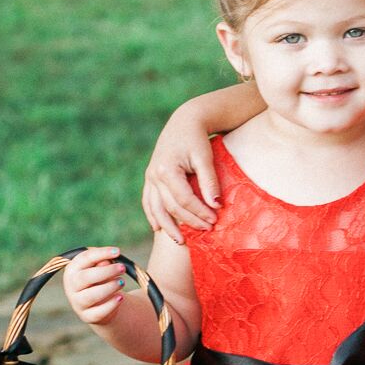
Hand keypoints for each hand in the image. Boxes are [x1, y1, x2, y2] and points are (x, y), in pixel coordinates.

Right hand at [63, 246, 127, 327]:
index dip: (101, 253)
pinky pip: (98, 312)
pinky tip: (120, 298)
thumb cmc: (101, 279)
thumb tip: (106, 262)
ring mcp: (78, 303)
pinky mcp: (87, 316)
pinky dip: (110, 305)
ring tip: (122, 282)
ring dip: (109, 288)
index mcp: (73, 269)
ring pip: (90, 296)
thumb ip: (103, 263)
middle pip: (85, 278)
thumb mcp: (102, 268)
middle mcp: (72, 286)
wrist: (102, 302)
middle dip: (106, 272)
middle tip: (122, 268)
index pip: (84, 258)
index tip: (117, 251)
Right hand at [142, 104, 220, 243]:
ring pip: (156, 208)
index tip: (215, 221)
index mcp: (167, 169)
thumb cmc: (197, 138)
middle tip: (206, 231)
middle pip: (171, 206)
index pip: (184, 199)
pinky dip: (153, 215)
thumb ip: (209, 181)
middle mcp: (154, 175)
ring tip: (181, 241)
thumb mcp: (205, 157)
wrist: (184, 122)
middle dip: (189, 221)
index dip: (200, 212)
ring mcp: (150, 177)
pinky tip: (158, 229)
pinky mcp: (150, 177)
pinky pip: (148, 201)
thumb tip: (216, 205)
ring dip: (168, 226)